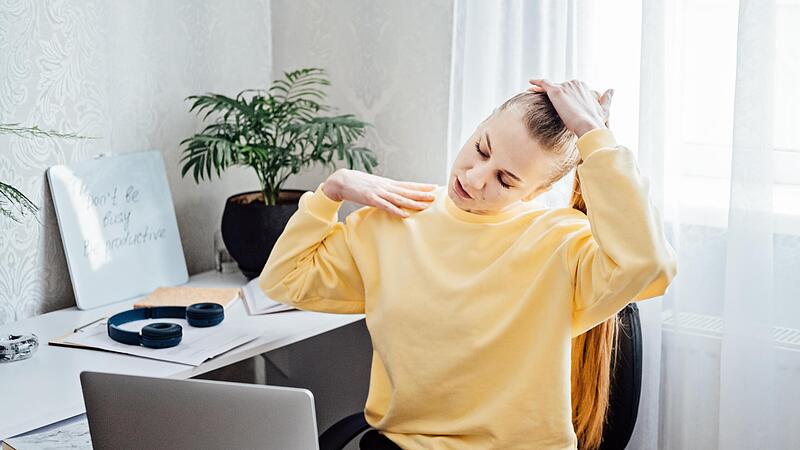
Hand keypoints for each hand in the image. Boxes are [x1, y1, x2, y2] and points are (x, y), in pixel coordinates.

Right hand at [322, 169, 437, 217]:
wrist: (341, 180)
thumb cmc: (357, 184)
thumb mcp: (374, 185)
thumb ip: (384, 190)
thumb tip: (394, 195)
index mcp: (387, 183)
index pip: (407, 184)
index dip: (421, 186)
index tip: (434, 187)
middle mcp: (386, 186)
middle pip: (407, 191)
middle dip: (422, 194)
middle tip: (436, 196)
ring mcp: (379, 192)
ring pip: (399, 199)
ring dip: (413, 202)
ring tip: (425, 206)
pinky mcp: (370, 199)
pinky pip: (385, 206)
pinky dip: (395, 210)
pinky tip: (404, 214)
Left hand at [527, 79, 612, 137]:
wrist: (589, 126)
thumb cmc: (596, 122)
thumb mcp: (604, 109)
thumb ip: (607, 98)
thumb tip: (612, 89)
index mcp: (583, 86)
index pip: (568, 89)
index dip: (561, 95)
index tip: (556, 100)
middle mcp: (575, 83)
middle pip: (558, 88)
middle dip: (551, 93)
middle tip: (540, 96)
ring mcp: (566, 86)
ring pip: (549, 87)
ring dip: (540, 89)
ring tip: (532, 92)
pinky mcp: (557, 91)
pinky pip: (544, 84)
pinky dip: (537, 82)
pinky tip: (530, 82)